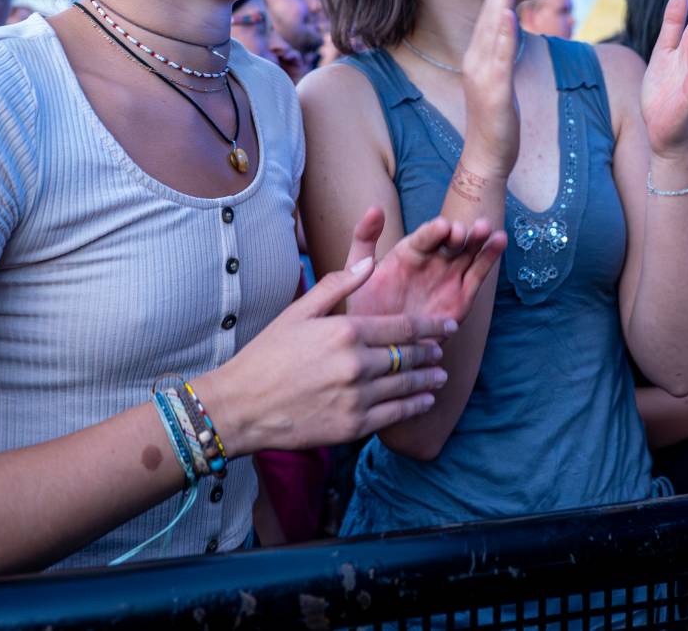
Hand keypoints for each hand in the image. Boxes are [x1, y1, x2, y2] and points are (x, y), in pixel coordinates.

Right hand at [200, 249, 457, 454]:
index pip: (404, 327)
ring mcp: (356, 397)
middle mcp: (356, 363)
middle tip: (444, 350)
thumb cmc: (267, 355)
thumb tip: (371, 262)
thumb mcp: (299, 311)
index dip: (431, 326)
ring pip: (407, 385)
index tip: (446, 326)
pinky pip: (395, 414)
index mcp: (346, 330)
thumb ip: (338, 285)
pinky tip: (424, 401)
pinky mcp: (352, 425)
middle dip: (431, 352)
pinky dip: (415, 406)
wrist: (241, 406)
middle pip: (409, 356)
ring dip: (428, 379)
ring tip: (440, 375)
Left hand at [343, 205, 505, 323]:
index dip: (434, 231)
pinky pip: (477, 275)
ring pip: (468, 254)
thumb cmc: (366, 308)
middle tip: (463, 231)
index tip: (442, 227)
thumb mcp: (357, 271)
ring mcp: (449, 277)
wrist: (380, 348)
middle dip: (460, 233)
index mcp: (409, 252)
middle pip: (451, 241)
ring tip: (487, 230)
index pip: (425, 237)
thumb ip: (364, 239)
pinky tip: (499, 241)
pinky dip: (489, 258)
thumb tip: (375, 208)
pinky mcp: (462, 298)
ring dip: (478, 240)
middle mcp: (432, 261)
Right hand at [460, 0, 522, 176]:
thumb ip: (502, 54)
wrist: (486, 155)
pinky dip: (503, 35)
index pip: (489, 15)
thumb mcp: (500, 80)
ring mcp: (483, 75)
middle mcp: (476, 60)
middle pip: (489, 14)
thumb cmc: (496, 119)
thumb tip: (510, 32)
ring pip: (492, 30)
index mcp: (478, 57)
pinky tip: (507, 16)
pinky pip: (499, 58)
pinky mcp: (494, 91)